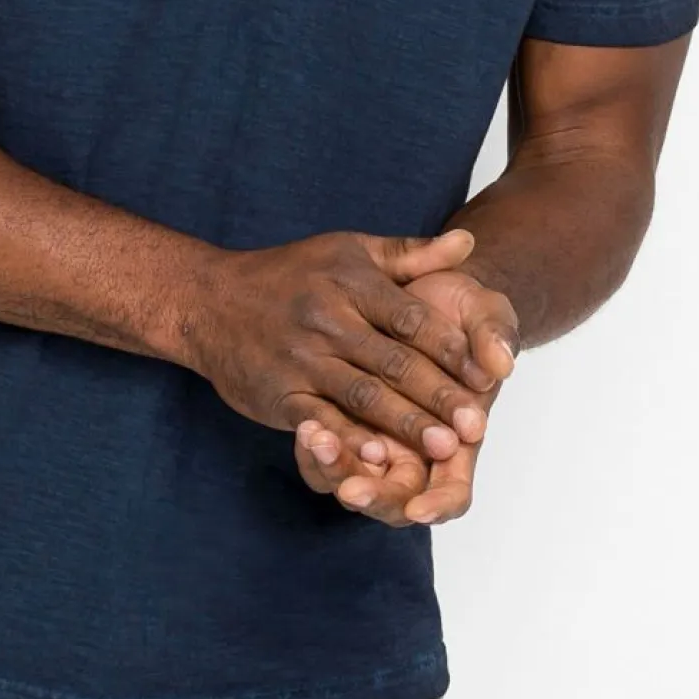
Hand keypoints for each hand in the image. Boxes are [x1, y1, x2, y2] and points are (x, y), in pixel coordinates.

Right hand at [187, 227, 494, 463]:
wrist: (209, 300)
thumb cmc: (290, 275)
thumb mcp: (349, 252)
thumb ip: (410, 255)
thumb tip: (469, 242)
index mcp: (350, 282)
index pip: (411, 317)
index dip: (451, 347)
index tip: (489, 374)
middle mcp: (327, 318)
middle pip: (393, 361)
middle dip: (438, 395)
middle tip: (478, 425)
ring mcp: (301, 358)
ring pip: (361, 394)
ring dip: (405, 423)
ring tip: (445, 447)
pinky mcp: (278, 392)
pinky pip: (317, 418)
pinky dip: (346, 438)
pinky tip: (375, 456)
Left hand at [292, 265, 519, 525]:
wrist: (417, 286)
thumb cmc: (459, 309)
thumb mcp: (484, 312)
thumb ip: (494, 336)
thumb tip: (500, 364)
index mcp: (457, 438)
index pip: (452, 491)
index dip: (438, 504)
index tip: (419, 509)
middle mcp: (414, 448)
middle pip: (395, 499)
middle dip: (374, 496)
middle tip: (351, 489)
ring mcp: (376, 437)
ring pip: (351, 480)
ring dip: (334, 470)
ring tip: (318, 441)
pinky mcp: (342, 419)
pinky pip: (325, 455)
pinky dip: (314, 450)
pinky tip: (304, 427)